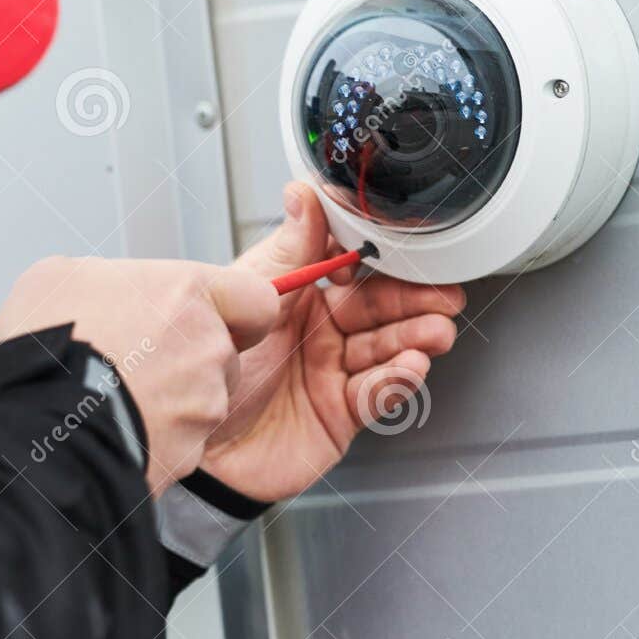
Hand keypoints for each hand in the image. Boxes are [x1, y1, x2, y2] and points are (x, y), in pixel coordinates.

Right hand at [0, 256, 278, 495]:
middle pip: (225, 354)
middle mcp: (208, 346)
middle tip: (137, 363)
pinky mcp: (189, 452)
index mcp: (187, 292)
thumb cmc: (47, 343)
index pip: (257, 299)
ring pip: (204, 401)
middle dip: (190, 361)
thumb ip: (104, 279)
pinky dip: (157, 440)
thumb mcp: (61, 277)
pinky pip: (182, 443)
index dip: (239, 312)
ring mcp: (203, 404)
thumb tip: (100, 291)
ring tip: (118, 400)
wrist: (37, 421)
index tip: (215, 319)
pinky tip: (115, 430)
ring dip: (172, 402)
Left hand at [199, 183, 464, 502]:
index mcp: (297, 296)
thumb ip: (288, 251)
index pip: (351, 268)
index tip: (408, 249)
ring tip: (435, 331)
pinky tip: (410, 367)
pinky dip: (397, 380)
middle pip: (380, 307)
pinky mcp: (343, 413)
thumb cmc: (206, 370)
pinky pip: (378, 392)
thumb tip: (303, 192)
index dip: (382, 260)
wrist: (196, 445)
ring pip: (387, 347)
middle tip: (442, 291)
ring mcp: (333, 371)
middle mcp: (320, 331)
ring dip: (416, 338)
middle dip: (415, 299)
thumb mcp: (248, 298)